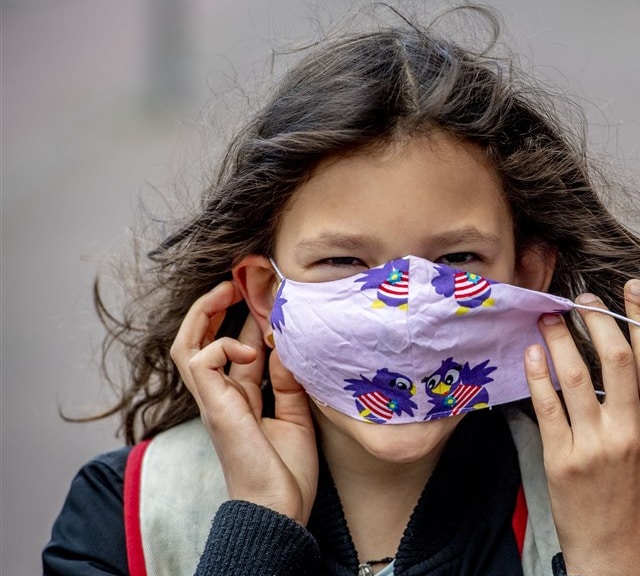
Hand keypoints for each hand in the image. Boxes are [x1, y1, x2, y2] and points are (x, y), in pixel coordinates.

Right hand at [170, 281, 317, 524]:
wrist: (278, 508)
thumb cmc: (287, 472)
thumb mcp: (296, 416)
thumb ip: (287, 382)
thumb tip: (284, 346)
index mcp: (240, 399)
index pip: (232, 349)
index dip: (243, 320)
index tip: (261, 295)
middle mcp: (221, 396)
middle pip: (197, 341)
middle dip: (212, 307)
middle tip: (236, 281)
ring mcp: (214, 401)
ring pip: (186, 345)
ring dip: (204, 313)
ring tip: (228, 291)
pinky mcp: (214, 407)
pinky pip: (199, 360)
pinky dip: (221, 344)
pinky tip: (251, 349)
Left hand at [525, 280, 639, 575]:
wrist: (615, 554)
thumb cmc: (639, 501)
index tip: (631, 287)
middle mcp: (632, 433)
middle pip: (617, 360)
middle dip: (598, 320)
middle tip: (581, 298)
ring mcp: (596, 447)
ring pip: (577, 378)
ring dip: (561, 340)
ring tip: (549, 317)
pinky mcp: (562, 461)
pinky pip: (548, 408)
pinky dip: (539, 375)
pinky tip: (532, 353)